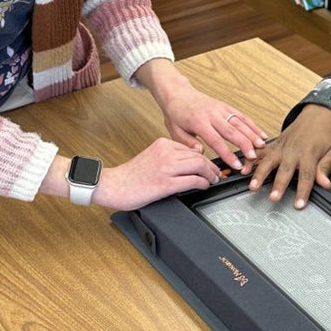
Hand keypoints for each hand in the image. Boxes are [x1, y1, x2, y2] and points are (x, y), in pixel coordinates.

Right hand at [93, 137, 220, 210]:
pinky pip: (193, 181)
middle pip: (199, 157)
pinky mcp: (165, 183)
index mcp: (162, 144)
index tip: (210, 166)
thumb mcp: (152, 156)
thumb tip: (190, 163)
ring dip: (210, 175)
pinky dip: (203, 183)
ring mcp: (166, 167)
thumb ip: (169, 156)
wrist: (114, 185)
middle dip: (212, 167)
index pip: (191, 149)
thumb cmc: (131, 175)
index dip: (205, 159)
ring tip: (212, 180)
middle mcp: (165, 152)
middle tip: (216, 174)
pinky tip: (204, 186)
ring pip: (199, 166)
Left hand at [134, 60, 267, 169]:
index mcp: (199, 122)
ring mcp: (220, 109)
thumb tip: (201, 153)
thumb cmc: (176, 113)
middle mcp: (212, 114)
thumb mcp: (175, 132)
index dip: (228, 154)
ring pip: (240, 122)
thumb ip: (188, 144)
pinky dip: (253, 125)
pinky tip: (261, 133)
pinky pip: (242, 116)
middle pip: (232, 131)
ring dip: (252, 134)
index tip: (237, 164)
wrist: (177, 93)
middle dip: (245, 145)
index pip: (216, 140)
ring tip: (262, 146)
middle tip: (254, 157)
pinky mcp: (226, 106)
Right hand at [247, 104, 330, 208]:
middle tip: (273, 198)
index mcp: (309, 154)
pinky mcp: (274, 144)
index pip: (306, 176)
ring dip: (259, 174)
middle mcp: (293, 151)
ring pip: (268, 161)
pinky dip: (251, 159)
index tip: (298, 205)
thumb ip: (325, 169)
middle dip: (278, 185)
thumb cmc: (324, 134)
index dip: (302, 191)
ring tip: (253, 186)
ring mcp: (281, 147)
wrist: (317, 115)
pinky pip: (260, 152)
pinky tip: (244, 169)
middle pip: (285, 170)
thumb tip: (326, 184)